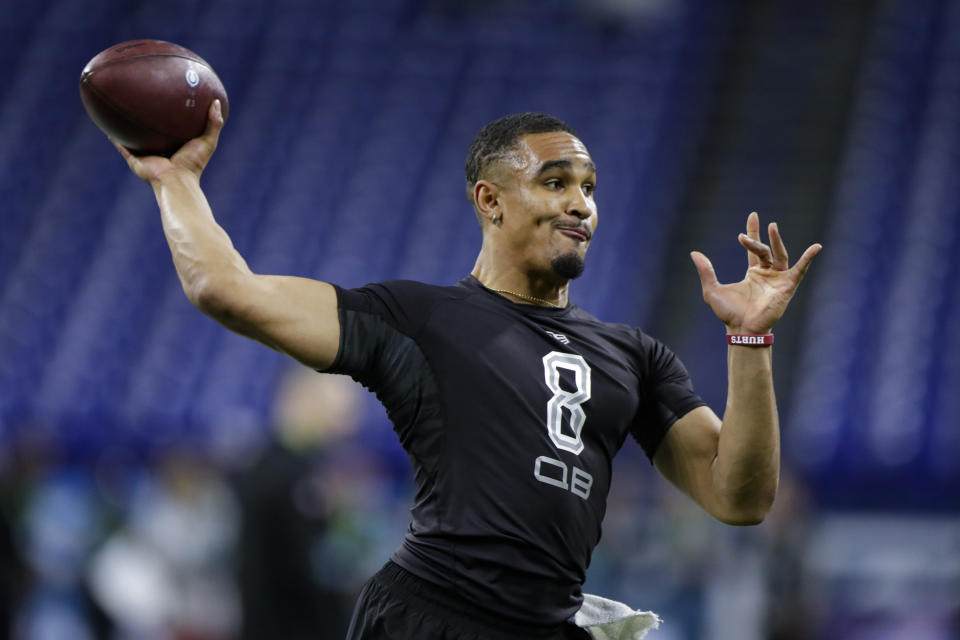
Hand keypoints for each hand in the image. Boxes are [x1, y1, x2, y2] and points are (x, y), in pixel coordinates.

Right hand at [112, 99, 224, 184]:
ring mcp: (146, 154)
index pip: (171, 127)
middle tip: (143, 99)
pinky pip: (122, 147)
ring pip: (134, 138)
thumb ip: (213, 123)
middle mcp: (159, 149)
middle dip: (148, 118)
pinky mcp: (135, 159)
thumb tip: (216, 102)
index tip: (168, 98)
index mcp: (175, 145)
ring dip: (128, 127)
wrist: (176, 180)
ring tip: (120, 110)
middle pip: (151, 131)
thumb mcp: (207, 141)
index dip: (170, 115)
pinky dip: (115, 138)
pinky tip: (108, 127)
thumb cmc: (193, 164)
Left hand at [690, 212, 821, 334]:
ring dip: (776, 241)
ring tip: (772, 226)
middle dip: (758, 238)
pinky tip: (816, 247)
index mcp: (753, 273)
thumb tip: (694, 253)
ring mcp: (778, 280)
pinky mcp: (787, 287)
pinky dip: (808, 259)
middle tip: (751, 226)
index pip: (754, 248)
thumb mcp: (712, 289)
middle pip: (765, 250)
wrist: (741, 329)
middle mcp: (767, 274)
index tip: (753, 215)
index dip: (753, 231)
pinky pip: (800, 270)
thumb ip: (706, 271)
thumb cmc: (729, 313)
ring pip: (780, 255)